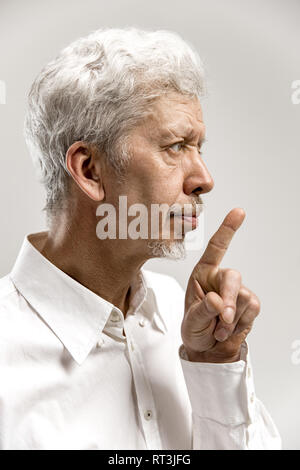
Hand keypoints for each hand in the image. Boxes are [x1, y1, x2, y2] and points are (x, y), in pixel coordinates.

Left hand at [181, 208, 260, 362]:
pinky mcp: (249, 304)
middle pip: (233, 277)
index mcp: (202, 274)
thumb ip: (202, 310)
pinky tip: (228, 329)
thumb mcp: (191, 321)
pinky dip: (240, 323)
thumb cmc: (194, 328)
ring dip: (231, 319)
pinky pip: (251, 309)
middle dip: (229, 299)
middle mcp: (220, 278)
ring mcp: (237, 291)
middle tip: (223, 319)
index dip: (227, 229)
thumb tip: (218, 301)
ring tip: (217, 328)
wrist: (207, 349)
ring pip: (243, 298)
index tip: (239, 212)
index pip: (216, 248)